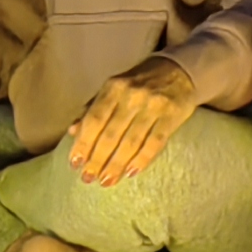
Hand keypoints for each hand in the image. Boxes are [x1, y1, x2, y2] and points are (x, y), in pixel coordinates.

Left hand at [66, 59, 197, 186]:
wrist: (179, 70)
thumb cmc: (139, 82)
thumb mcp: (114, 88)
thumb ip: (93, 108)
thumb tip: (72, 131)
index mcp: (114, 87)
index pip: (94, 120)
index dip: (83, 143)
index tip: (75, 164)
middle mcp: (132, 96)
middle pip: (111, 135)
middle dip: (97, 160)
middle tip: (88, 179)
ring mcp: (154, 106)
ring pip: (131, 142)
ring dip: (116, 165)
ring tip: (106, 181)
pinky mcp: (172, 116)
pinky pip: (154, 143)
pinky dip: (141, 160)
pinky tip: (130, 173)